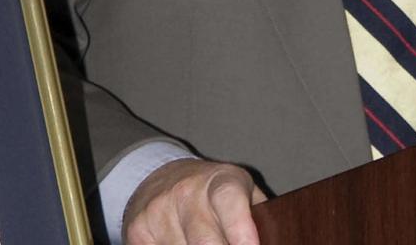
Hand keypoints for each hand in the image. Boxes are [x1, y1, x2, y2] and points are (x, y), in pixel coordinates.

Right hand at [122, 158, 266, 244]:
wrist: (161, 177)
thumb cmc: (214, 194)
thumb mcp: (241, 193)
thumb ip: (259, 218)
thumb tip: (277, 241)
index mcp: (221, 181)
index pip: (229, 201)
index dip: (240, 229)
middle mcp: (187, 191)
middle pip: (205, 242)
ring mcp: (159, 210)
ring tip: (200, 244)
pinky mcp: (138, 230)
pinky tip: (180, 244)